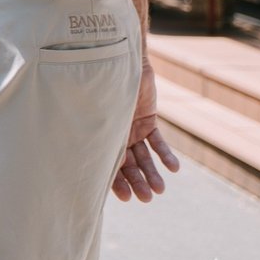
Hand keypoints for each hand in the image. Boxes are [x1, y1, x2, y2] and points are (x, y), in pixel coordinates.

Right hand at [110, 59, 178, 202]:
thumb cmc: (101, 84)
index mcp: (99, 136)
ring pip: (144, 157)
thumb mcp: (98, 110)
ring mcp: (132, 130)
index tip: (125, 198)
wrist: (119, 61)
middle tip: (147, 198)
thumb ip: (98, 130)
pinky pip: (157, 142)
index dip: (116, 182)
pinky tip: (174, 168)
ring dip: (152, 173)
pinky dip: (165, 155)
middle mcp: (115, 136)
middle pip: (128, 165)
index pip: (108, 165)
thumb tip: (85, 156)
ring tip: (160, 189)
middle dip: (137, 182)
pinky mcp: (148, 122)